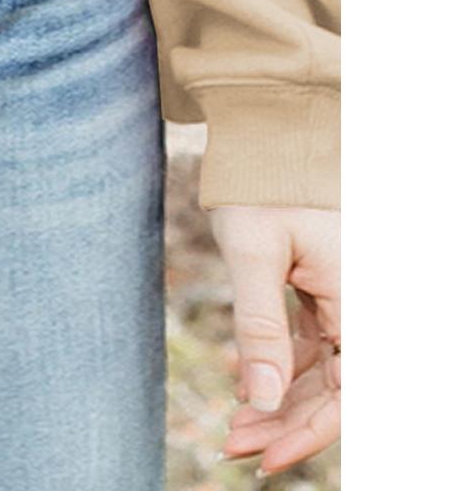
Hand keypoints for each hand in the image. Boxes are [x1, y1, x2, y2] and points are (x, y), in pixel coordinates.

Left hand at [209, 204, 340, 476]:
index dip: (308, 432)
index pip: (347, 394)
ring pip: (321, 373)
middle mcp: (360, 306)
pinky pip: (311, 348)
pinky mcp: (324, 293)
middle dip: (285, 424)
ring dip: (280, 403)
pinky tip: (247, 388)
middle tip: (233, 446)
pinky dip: (280, 371)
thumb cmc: (262, 185)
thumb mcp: (253, 253)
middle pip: (333, 390)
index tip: (265, 458)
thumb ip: (259, 326)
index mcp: (359, 301)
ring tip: (234, 429)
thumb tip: (261, 397)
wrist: (267, 135)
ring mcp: (344, 300)